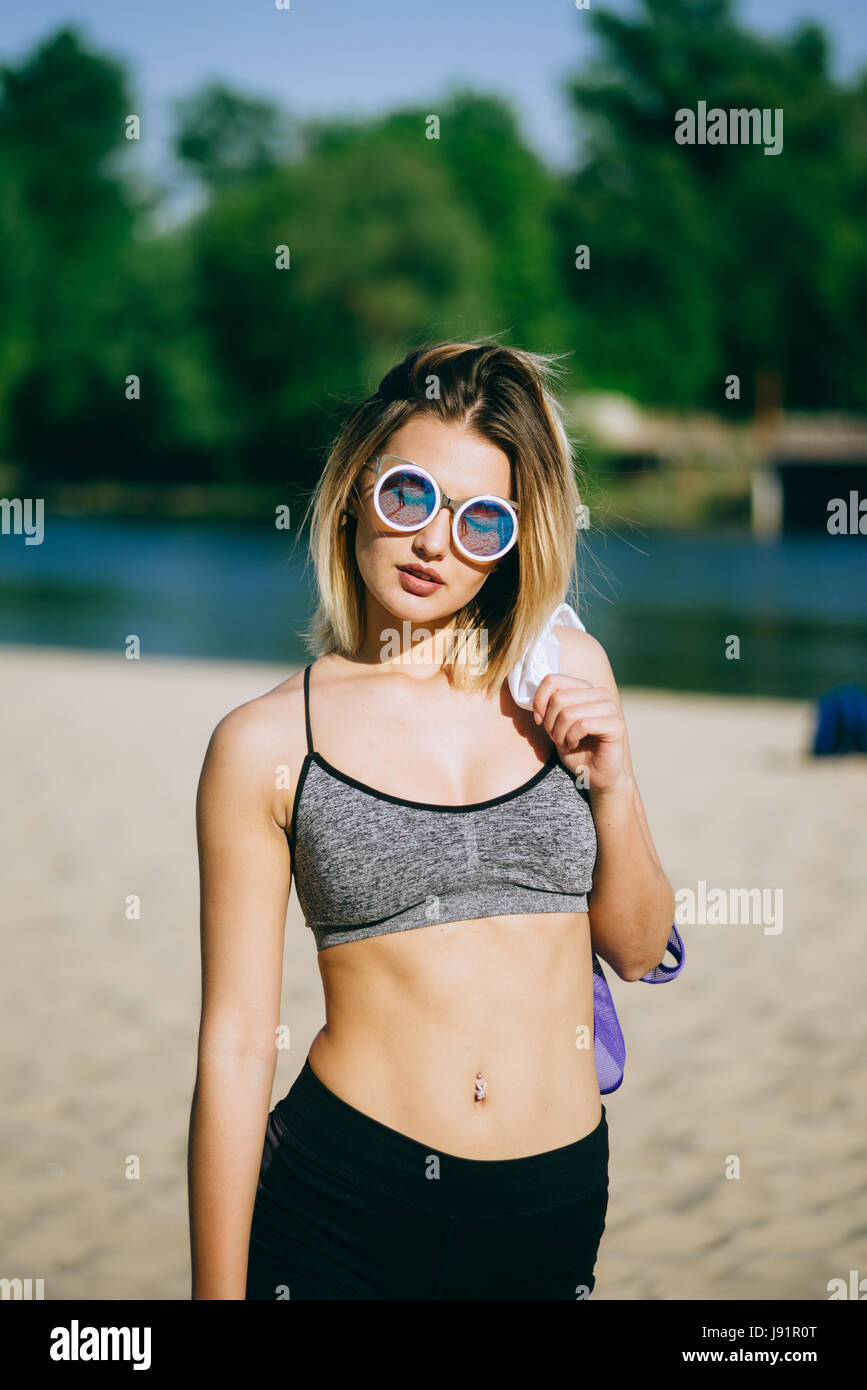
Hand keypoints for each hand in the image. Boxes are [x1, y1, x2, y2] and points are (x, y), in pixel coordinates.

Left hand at [532, 672, 628, 795]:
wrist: (593, 775)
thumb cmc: (574, 747)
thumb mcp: (554, 722)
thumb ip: (548, 704)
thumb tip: (536, 699)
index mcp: (585, 687)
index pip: (552, 680)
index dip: (539, 701)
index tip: (539, 720)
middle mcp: (600, 693)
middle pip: (558, 698)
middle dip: (550, 722)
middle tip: (557, 737)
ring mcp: (610, 707)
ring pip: (569, 712)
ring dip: (560, 734)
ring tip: (566, 742)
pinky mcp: (616, 724)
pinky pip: (582, 725)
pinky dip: (571, 739)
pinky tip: (575, 744)